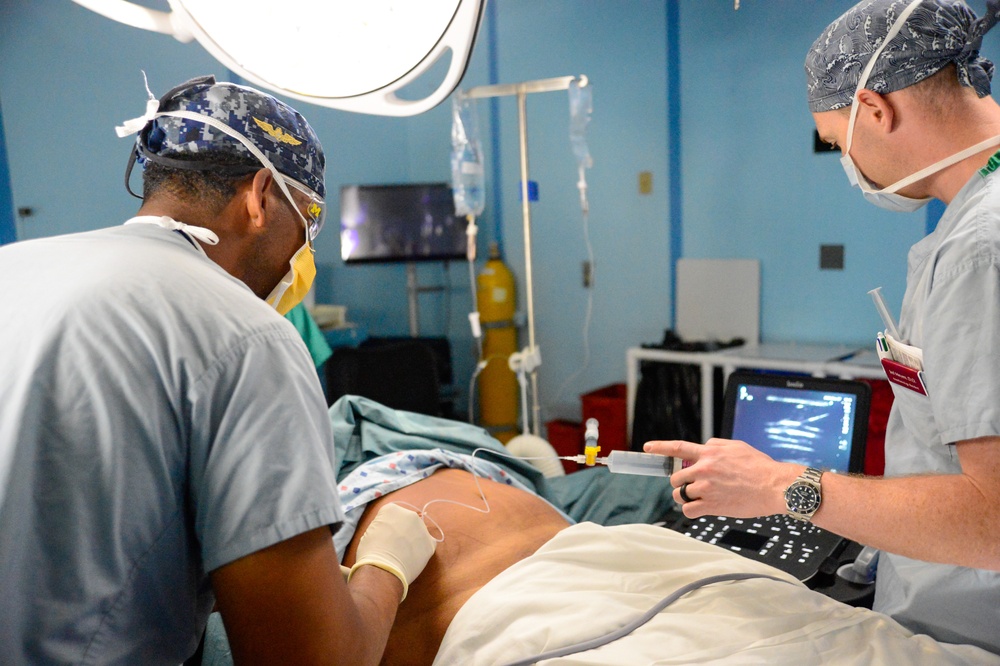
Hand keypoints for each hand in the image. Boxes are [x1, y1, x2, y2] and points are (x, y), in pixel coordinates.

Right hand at [349, 503, 435, 601]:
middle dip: (402, 531)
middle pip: (406, 521)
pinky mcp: (431, 542)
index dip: (386, 528)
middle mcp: (409, 514)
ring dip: (413, 539)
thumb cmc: (370, 553)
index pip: (390, 515)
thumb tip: (388, 530)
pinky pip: (427, 544)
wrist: (382, 570)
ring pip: (417, 532)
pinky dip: (422, 550)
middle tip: (394, 546)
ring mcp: (422, 527)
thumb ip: (381, 526)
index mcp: (391, 509)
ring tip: (403, 554)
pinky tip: (413, 558)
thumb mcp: (369, 532)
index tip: (382, 537)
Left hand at [644, 438, 796, 517]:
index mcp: (710, 452)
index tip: (647, 448)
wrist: (774, 486)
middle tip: (694, 486)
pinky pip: (689, 510)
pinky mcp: (711, 505)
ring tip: (702, 497)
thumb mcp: (737, 446)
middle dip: (681, 483)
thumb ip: (716, 445)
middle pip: (676, 478)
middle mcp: (704, 469)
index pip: (678, 447)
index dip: (660, 447)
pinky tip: (702, 508)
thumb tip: (704, 447)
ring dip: (687, 497)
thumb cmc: (760, 467)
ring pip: (680, 495)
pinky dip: (692, 511)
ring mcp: (706, 488)